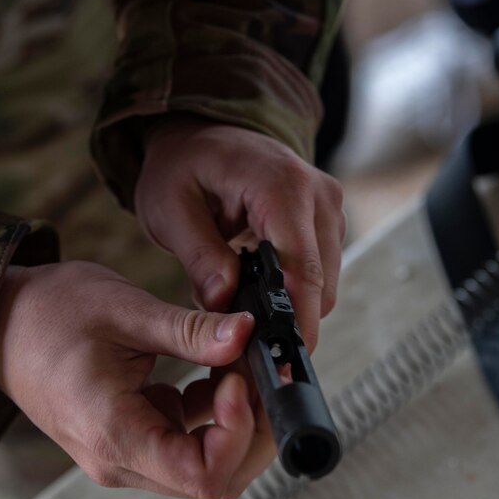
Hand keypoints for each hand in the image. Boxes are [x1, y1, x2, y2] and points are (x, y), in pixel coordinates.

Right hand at [0, 262, 274, 498]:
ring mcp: (127, 456)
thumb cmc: (46, 316)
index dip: (239, 433)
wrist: (0, 325)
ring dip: (237, 422)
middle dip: (252, 432)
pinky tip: (216, 371)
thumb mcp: (125, 311)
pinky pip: (190, 444)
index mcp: (114, 436)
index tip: (240, 380)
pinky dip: (214, 414)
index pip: (203, 475)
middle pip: (215, 479)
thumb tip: (246, 332)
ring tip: (240, 365)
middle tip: (260, 374)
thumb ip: (190, 331)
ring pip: (207, 465)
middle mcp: (121, 462)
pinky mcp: (133, 441)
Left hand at [135, 116, 345, 349]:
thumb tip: (223, 302)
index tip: (278, 364)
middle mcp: (318, 194)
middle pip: (321, 283)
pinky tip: (261, 301)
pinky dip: (296, 294)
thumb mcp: (170, 207)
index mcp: (281, 185)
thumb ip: (198, 255)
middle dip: (290, 324)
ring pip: (325, 284)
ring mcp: (329, 207)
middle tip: (247, 356)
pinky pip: (321, 272)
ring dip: (293, 310)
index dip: (294, 321)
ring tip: (246, 327)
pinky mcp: (327, 221)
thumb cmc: (183, 165)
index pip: (302, 267)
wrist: (202, 134)